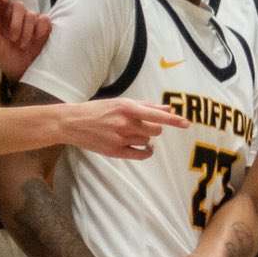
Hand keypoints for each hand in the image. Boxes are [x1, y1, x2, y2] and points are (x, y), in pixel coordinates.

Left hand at [0, 0, 50, 82]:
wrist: (26, 72)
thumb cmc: (8, 59)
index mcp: (2, 19)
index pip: (3, 0)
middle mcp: (17, 18)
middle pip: (18, 6)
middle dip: (15, 22)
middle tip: (13, 39)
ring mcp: (32, 22)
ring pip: (32, 14)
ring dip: (27, 31)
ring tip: (23, 45)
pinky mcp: (45, 28)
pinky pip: (44, 21)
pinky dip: (40, 31)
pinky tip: (36, 41)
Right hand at [59, 99, 188, 159]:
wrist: (71, 123)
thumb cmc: (98, 110)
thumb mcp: (121, 102)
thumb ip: (146, 105)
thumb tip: (168, 108)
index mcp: (127, 108)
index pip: (157, 115)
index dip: (173, 120)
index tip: (186, 123)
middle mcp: (124, 123)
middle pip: (156, 130)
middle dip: (155, 128)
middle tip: (143, 125)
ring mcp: (119, 138)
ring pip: (148, 140)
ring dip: (146, 137)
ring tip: (132, 133)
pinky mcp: (114, 151)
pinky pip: (141, 154)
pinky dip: (146, 151)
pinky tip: (143, 147)